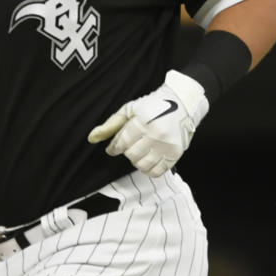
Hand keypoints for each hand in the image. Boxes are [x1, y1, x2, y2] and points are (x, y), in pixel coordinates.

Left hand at [88, 70, 208, 176]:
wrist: (183, 104)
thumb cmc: (154, 105)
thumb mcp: (130, 109)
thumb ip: (111, 124)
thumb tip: (92, 138)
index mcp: (143, 121)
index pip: (122, 142)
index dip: (114, 147)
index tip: (113, 148)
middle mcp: (156, 135)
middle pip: (131, 155)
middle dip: (127, 152)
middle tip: (130, 146)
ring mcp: (167, 146)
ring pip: (143, 165)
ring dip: (137, 161)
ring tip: (139, 152)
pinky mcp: (175, 154)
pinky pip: (157, 172)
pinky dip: (149, 170)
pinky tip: (148, 160)